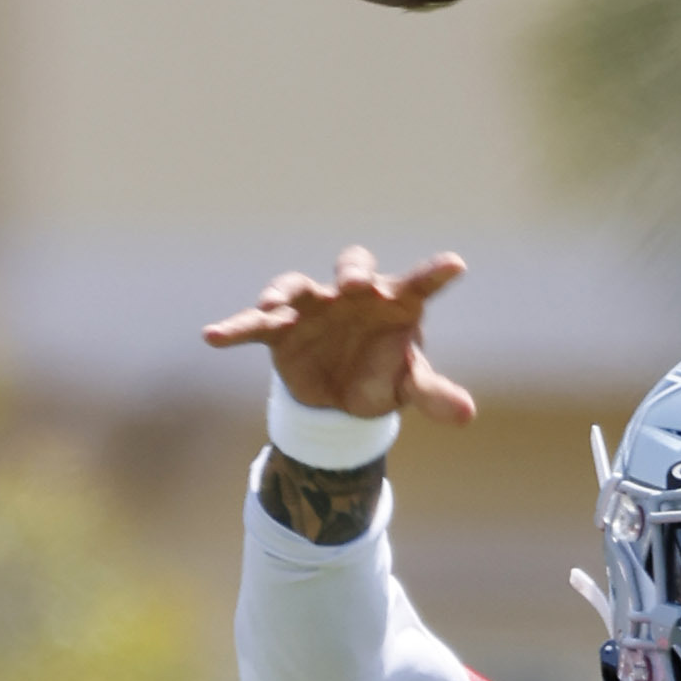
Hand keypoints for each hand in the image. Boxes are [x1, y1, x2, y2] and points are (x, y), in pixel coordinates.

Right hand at [201, 244, 475, 423]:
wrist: (338, 397)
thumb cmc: (380, 377)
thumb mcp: (407, 387)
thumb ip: (433, 395)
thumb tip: (467, 413)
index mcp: (392, 302)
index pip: (418, 283)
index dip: (434, 274)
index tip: (456, 266)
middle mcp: (352, 295)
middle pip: (353, 267)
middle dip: (351, 272)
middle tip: (352, 286)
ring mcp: (314, 307)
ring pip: (296, 287)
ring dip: (282, 294)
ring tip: (271, 309)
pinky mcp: (281, 330)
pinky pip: (254, 325)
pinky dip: (234, 328)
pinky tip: (212, 336)